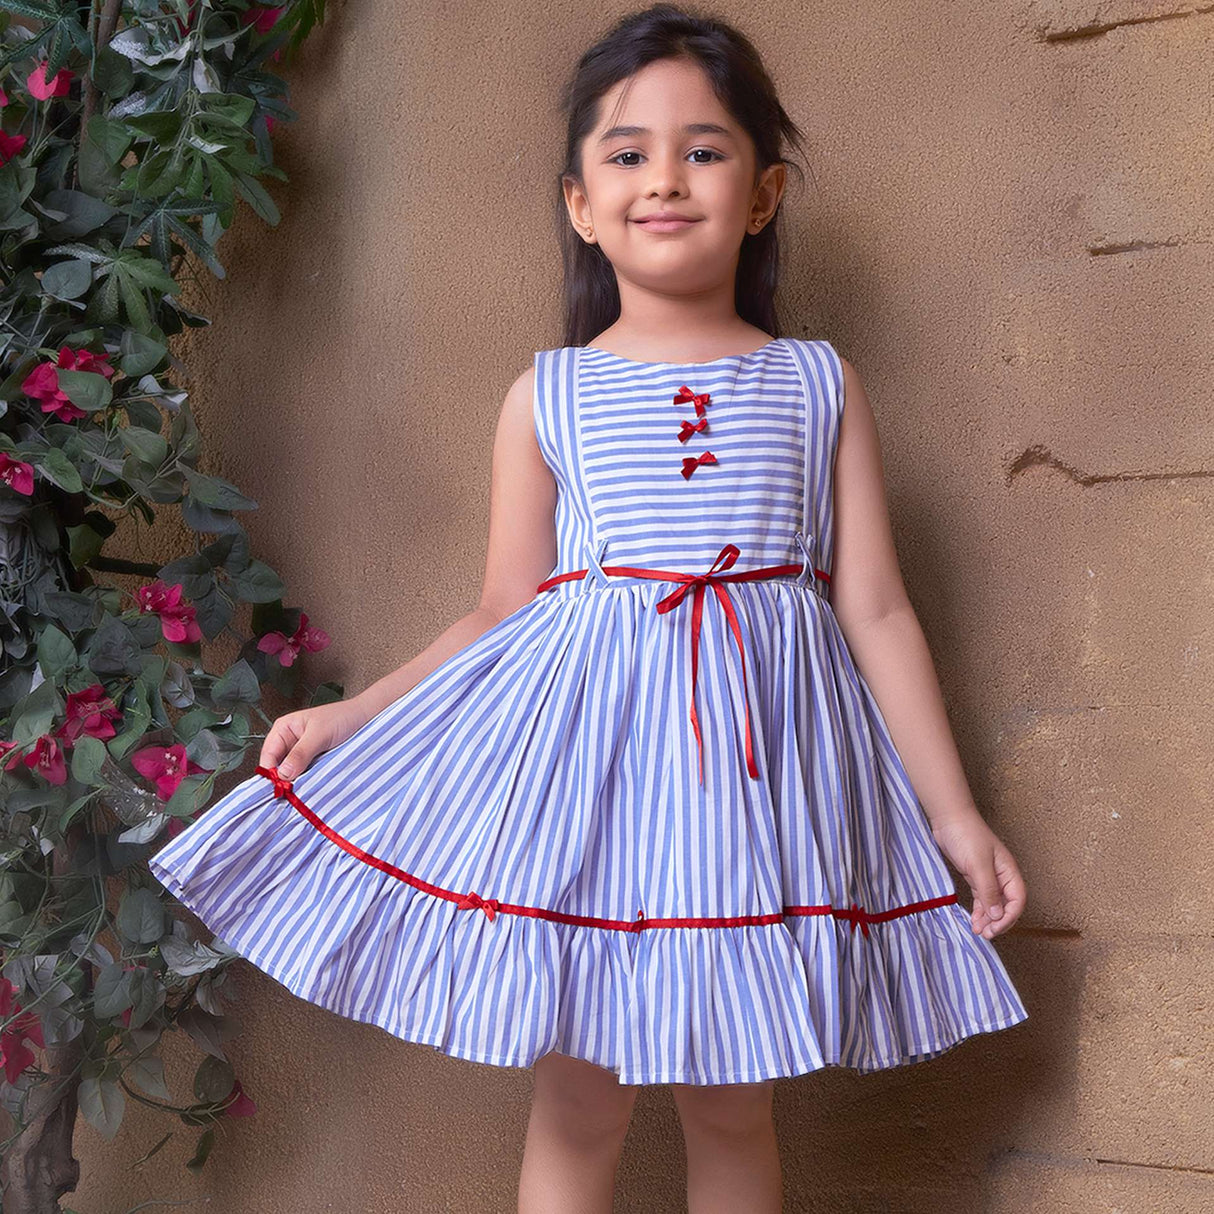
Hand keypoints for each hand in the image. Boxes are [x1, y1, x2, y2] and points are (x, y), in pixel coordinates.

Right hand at [257, 698, 372, 779]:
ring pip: (292, 774)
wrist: (366, 718)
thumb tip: (283, 774)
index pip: (268, 756)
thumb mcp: (319, 734)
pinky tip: (314, 787)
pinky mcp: (314, 763)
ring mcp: (302, 754)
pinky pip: (306, 776)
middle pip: (278, 768)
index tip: (280, 788)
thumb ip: (301, 753)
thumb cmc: (342, 717)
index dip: (271, 773)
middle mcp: (289, 743)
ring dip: (297, 782)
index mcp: (283, 730)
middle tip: (293, 793)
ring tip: (305, 790)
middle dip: (284, 780)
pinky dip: (309, 782)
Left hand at [930, 813, 1026, 939]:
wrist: (949, 819)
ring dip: (987, 919)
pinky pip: (981, 898)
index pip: (1017, 901)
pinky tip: (973, 920)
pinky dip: (979, 910)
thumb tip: (998, 915)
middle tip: (985, 934)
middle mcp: (1002, 876)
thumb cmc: (967, 836)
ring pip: (993, 904)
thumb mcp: (978, 865)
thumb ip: (988, 890)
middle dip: (998, 922)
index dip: (1008, 917)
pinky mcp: (975, 876)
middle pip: (1007, 905)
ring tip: (978, 931)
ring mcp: (988, 876)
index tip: (995, 928)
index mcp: (1009, 872)